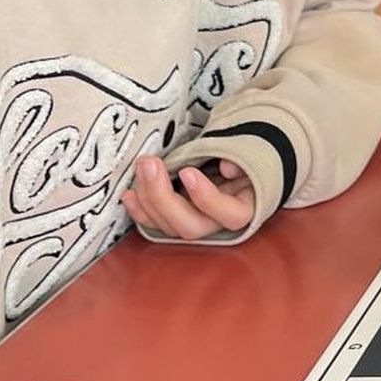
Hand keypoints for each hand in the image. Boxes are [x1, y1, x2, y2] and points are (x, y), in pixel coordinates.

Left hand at [122, 155, 255, 238]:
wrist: (234, 164)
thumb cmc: (244, 158)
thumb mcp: (252, 153)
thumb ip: (244, 159)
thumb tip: (228, 168)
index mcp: (244, 208)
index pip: (231, 215)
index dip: (207, 198)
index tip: (187, 172)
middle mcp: (218, 224)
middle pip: (191, 227)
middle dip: (164, 198)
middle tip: (150, 165)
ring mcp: (194, 225)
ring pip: (169, 228)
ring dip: (149, 198)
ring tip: (141, 167)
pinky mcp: (175, 221)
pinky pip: (155, 224)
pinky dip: (140, 210)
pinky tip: (128, 195)